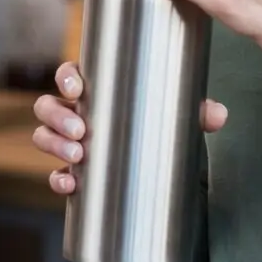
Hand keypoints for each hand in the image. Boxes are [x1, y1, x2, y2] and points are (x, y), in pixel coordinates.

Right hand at [32, 61, 228, 194]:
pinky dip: (57, 181)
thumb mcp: (177, 113)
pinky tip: (70, 186)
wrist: (155, 159)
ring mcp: (71, 142)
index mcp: (97, 89)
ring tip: (79, 156)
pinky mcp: (74, 171)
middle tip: (81, 130)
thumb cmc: (158, 121)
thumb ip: (197, 110)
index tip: (76, 86)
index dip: (66, 77)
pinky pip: (55, 175)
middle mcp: (77, 113)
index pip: (69, 74)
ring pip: (44, 136)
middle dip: (58, 116)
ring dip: (54, 144)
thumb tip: (217, 114)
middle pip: (48, 105)